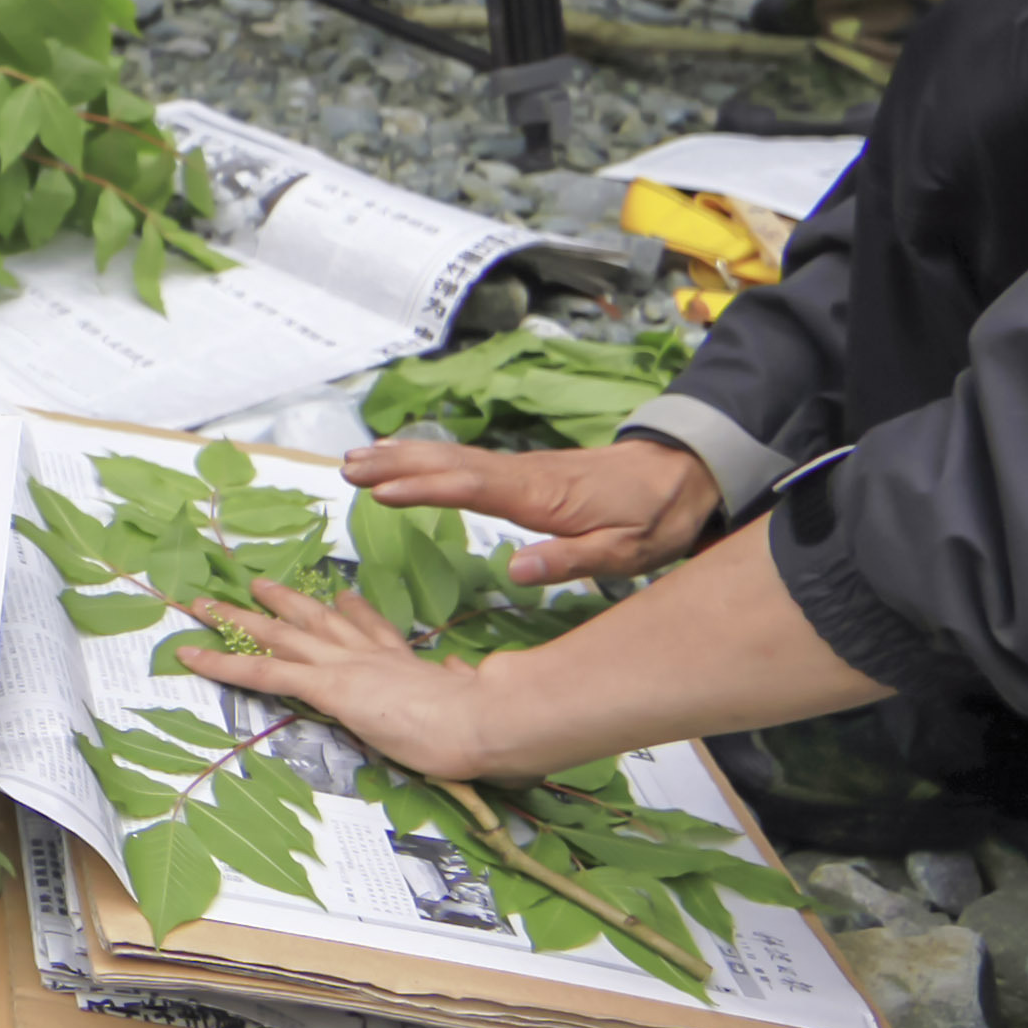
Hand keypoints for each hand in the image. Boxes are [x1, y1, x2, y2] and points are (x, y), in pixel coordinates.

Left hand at [171, 580, 524, 784]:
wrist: (487, 721)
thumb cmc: (486, 722)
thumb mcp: (472, 703)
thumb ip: (459, 689)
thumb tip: (461, 677)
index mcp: (407, 663)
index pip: (375, 633)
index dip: (358, 614)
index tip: (347, 598)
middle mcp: (371, 656)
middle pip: (318, 622)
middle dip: (286, 603)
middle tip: (261, 583)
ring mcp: (346, 666)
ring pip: (279, 636)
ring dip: (239, 619)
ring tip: (209, 604)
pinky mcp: (327, 685)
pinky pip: (263, 670)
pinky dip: (223, 660)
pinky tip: (192, 653)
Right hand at [344, 429, 718, 583]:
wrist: (681, 475)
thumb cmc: (653, 519)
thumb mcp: (623, 552)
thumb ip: (569, 560)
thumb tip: (514, 570)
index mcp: (541, 496)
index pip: (472, 487)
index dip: (425, 488)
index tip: (380, 490)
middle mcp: (522, 474)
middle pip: (449, 464)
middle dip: (396, 464)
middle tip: (346, 466)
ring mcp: (520, 469)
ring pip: (452, 458)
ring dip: (402, 456)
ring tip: (356, 458)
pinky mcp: (522, 472)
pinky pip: (464, 462)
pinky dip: (427, 457)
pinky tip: (406, 459)